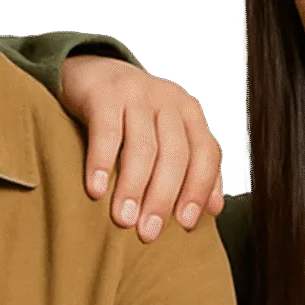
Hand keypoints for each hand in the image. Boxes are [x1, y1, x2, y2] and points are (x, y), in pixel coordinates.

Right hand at [60, 55, 224, 240]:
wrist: (91, 73)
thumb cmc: (130, 115)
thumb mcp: (165, 137)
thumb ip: (191, 169)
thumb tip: (214, 208)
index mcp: (189, 114)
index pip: (205, 153)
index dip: (198, 189)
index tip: (186, 224)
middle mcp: (167, 101)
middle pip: (174, 154)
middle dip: (162, 198)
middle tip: (148, 232)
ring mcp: (136, 94)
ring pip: (142, 147)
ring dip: (133, 188)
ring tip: (123, 219)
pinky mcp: (103, 93)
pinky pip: (106, 132)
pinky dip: (102, 164)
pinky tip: (96, 190)